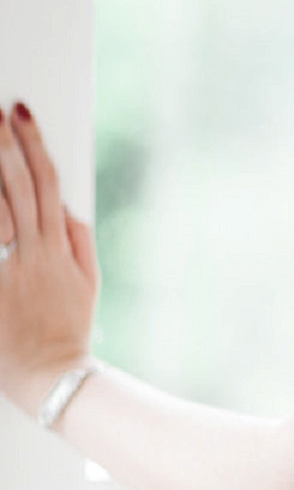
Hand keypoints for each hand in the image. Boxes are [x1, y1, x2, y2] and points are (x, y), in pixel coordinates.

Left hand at [0, 103, 100, 416]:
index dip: (35, 143)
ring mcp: (4, 270)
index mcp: (57, 245)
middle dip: (2, 144)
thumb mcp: (89, 280)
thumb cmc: (68, 327)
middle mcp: (29, 252)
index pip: (46, 180)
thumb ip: (79, 237)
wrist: (50, 376)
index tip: (22, 112)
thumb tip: (66, 202)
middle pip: (14, 185)